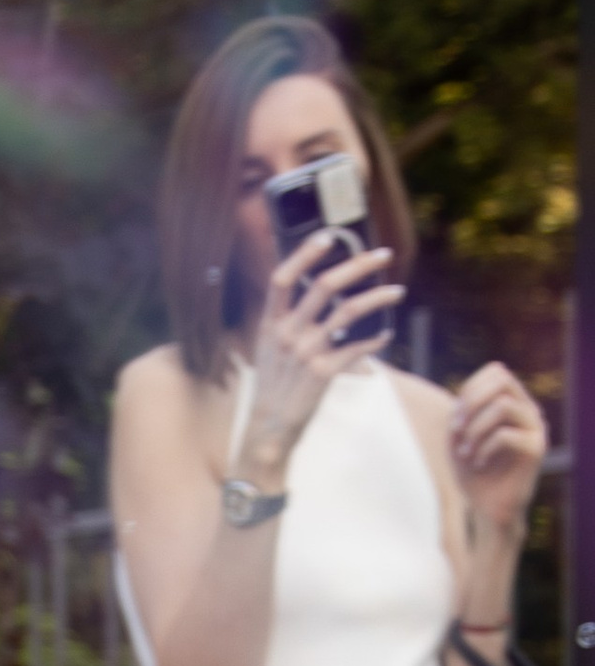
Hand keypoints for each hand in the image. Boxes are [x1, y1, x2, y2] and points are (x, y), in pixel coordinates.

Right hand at [242, 232, 405, 469]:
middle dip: (358, 265)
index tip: (329, 236)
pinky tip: (386, 334)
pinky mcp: (322, 373)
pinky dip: (375, 340)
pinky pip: (356, 348)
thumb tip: (324, 297)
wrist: (268, 429)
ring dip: (378, 298)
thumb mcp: (270, 349)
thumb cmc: (273, 387)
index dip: (305, 254)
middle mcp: (287, 334)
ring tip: (397, 291)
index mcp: (271, 324)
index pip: (282, 278)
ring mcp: (305, 353)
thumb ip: (290, 322)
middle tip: (383, 255)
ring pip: (347, 312)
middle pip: (323, 286)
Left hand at [447, 360, 546, 538]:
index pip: (496, 371)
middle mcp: (527, 410)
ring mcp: (535, 427)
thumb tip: (463, 400)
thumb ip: (460, 414)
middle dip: (472, 401)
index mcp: (512, 403)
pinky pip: (506, 435)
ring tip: (465, 453)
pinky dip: (483, 449)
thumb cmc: (472, 474)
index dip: (470, 389)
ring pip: (503, 405)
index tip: (455, 420)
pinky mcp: (536, 449)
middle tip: (456, 430)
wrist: (488, 509)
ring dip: (475, 429)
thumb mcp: (458, 440)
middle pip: (503, 378)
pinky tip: (477, 465)